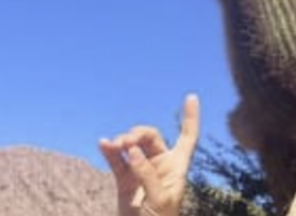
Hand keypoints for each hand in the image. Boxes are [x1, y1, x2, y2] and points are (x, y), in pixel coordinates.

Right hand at [99, 94, 200, 215]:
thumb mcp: (160, 199)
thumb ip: (147, 173)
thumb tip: (132, 150)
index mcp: (178, 166)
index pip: (187, 136)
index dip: (190, 117)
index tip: (191, 97)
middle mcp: (161, 164)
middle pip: (151, 137)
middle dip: (139, 133)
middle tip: (127, 141)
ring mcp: (142, 171)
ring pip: (132, 146)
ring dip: (123, 142)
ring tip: (114, 145)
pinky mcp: (125, 180)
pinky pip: (117, 161)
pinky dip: (111, 152)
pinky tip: (104, 144)